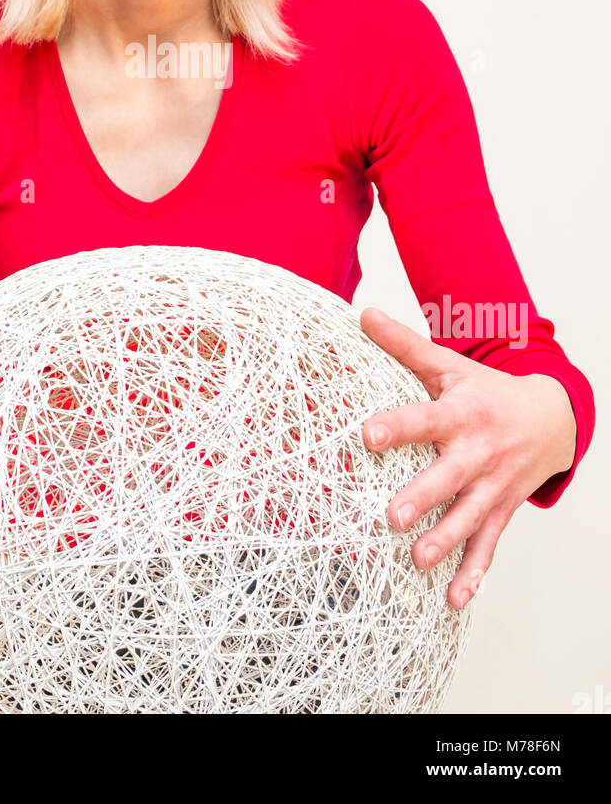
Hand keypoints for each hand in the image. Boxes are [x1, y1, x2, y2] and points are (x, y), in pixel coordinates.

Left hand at [358, 307, 576, 610]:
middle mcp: (478, 451)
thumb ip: (404, 345)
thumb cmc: (486, 390)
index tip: (367, 435)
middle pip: (448, 477)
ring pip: (469, 517)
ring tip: (418, 561)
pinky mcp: (501, 509)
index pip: (424, 419)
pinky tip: (454, 600)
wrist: (550, 418)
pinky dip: (473, 573)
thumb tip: (363, 313)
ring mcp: (493, 485)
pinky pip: (488, 545)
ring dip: (446, 541)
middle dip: (423, 498)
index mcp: (461, 413)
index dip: (396, 427)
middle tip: (393, 517)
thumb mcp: (449, 366)